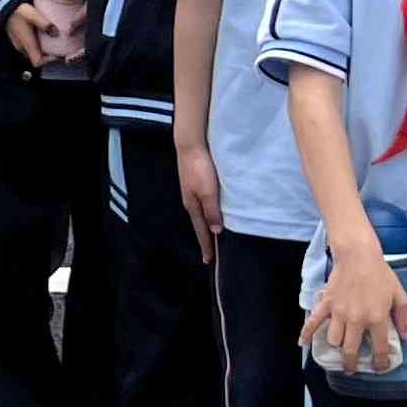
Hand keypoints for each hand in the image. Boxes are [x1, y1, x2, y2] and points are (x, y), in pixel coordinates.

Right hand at [0, 0, 57, 66]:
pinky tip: (40, 36)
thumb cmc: (19, 12)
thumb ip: (45, 24)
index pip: (37, 62)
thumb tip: (56, 33)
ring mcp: (18, 45)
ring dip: (41, 50)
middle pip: (36, 58)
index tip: (56, 53)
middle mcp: (22, 48)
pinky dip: (36, 45)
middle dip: (47, 55)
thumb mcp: (34, 16)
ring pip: (32, 53)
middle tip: (57, 47)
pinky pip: (28, 48)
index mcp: (27, 44)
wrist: (4, 8)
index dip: (48, 61)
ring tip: (50, 41)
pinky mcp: (17, 40)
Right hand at [174, 140, 223, 258]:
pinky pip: (203, 203)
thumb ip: (212, 212)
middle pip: (200, 224)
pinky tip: (212, 210)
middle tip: (212, 252)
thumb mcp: (209, 193)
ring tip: (214, 235)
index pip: (202, 231)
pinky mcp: (195, 183)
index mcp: (193, 206)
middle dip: (206, 238)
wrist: (190, 145)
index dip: (207, 246)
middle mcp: (191, 201)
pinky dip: (208, 212)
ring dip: (207, 224)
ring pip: (201, 213)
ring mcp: (192, 192)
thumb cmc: (200, 168)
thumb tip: (216, 231)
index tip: (210, 261)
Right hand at [305, 238, 406, 375]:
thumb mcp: (400, 295)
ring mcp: (339, 313)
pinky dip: (306, 333)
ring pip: (334, 340)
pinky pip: (314, 322)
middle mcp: (356, 320)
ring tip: (340, 349)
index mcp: (377, 319)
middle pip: (351, 350)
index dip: (380, 362)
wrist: (358, 256)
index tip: (380, 367)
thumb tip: (404, 337)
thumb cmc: (381, 274)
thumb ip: (404, 317)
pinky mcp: (326, 305)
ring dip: (337, 347)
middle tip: (353, 369)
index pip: (379, 348)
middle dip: (352, 363)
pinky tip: (303, 343)